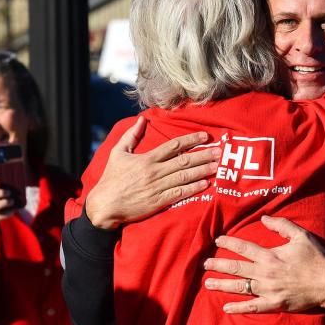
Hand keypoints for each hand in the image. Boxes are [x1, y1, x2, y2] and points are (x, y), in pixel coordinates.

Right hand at [86, 116, 220, 228]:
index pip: (174, 145)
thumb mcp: (117, 153)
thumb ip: (131, 136)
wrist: (104, 205)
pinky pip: (180, 193)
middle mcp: (155, 171)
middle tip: (220, 151)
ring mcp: (158, 187)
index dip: (191, 139)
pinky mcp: (159, 201)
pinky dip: (193, 188)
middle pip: (184, 160)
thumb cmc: (111, 178)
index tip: (205, 136)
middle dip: (203, 155)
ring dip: (202, 170)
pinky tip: (205, 184)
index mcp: (147, 159)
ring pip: (185, 176)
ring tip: (217, 166)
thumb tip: (141, 120)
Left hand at [202, 216, 324, 313]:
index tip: (217, 241)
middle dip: (218, 265)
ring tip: (207, 283)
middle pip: (236, 268)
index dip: (229, 243)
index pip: (244, 248)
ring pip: (240, 287)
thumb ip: (281, 226)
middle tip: (203, 264)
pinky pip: (253, 307)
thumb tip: (263, 219)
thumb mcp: (301, 236)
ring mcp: (268, 290)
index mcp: (270, 256)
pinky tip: (226, 308)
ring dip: (222, 285)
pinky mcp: (274, 304)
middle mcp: (266, 273)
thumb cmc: (316, 258)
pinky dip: (238, 308)